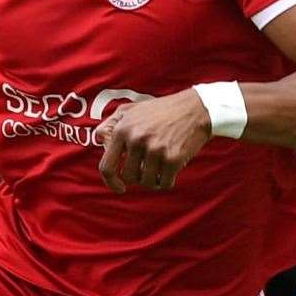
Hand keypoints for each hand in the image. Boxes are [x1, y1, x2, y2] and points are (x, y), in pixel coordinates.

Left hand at [96, 90, 211, 193]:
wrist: (197, 108)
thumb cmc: (161, 110)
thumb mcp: (131, 109)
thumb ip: (111, 123)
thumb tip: (98, 138)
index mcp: (122, 130)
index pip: (107, 166)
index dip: (111, 182)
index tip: (118, 187)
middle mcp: (136, 140)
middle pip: (129, 177)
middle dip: (138, 177)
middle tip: (147, 169)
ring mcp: (155, 150)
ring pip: (147, 182)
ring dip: (153, 180)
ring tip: (159, 168)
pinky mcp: (173, 158)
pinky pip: (164, 183)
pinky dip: (167, 182)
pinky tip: (170, 172)